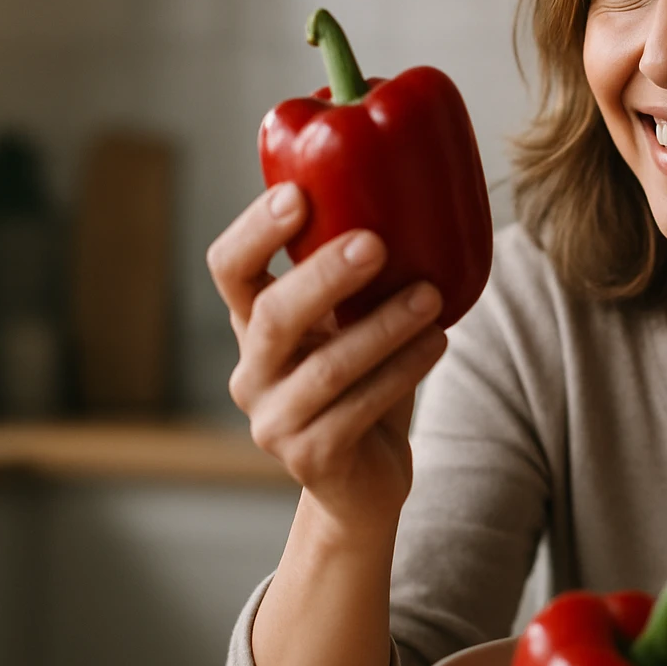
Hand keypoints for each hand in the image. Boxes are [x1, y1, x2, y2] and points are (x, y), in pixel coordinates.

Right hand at [207, 182, 447, 536]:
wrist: (363, 478)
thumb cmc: (365, 378)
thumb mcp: (353, 320)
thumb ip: (362, 273)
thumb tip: (413, 186)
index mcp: (253, 323)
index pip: (229, 268)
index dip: (254, 230)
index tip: (297, 193)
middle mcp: (252, 370)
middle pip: (272, 315)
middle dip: (323, 275)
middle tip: (374, 242)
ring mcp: (274, 419)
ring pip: (326, 367)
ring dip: (382, 327)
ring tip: (430, 296)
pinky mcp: (310, 458)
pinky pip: (358, 409)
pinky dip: (402, 371)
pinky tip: (437, 342)